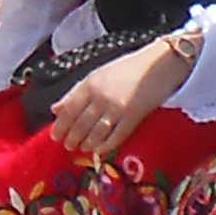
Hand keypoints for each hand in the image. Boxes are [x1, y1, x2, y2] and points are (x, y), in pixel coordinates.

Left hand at [49, 35, 190, 164]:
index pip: (69, 109)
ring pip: (96, 132)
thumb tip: (56, 108)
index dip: (61, 125)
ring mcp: (118, 107)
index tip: (55, 135)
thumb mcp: (98, 74)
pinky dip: (106, 145)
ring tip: (82, 148)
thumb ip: (76, 92)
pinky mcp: (134, 116)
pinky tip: (100, 150)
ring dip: (87, 143)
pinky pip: (117, 135)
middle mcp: (101, 96)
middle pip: (81, 123)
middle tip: (68, 145)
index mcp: (90, 84)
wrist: (160, 63)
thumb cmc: (129, 68)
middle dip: (72, 137)